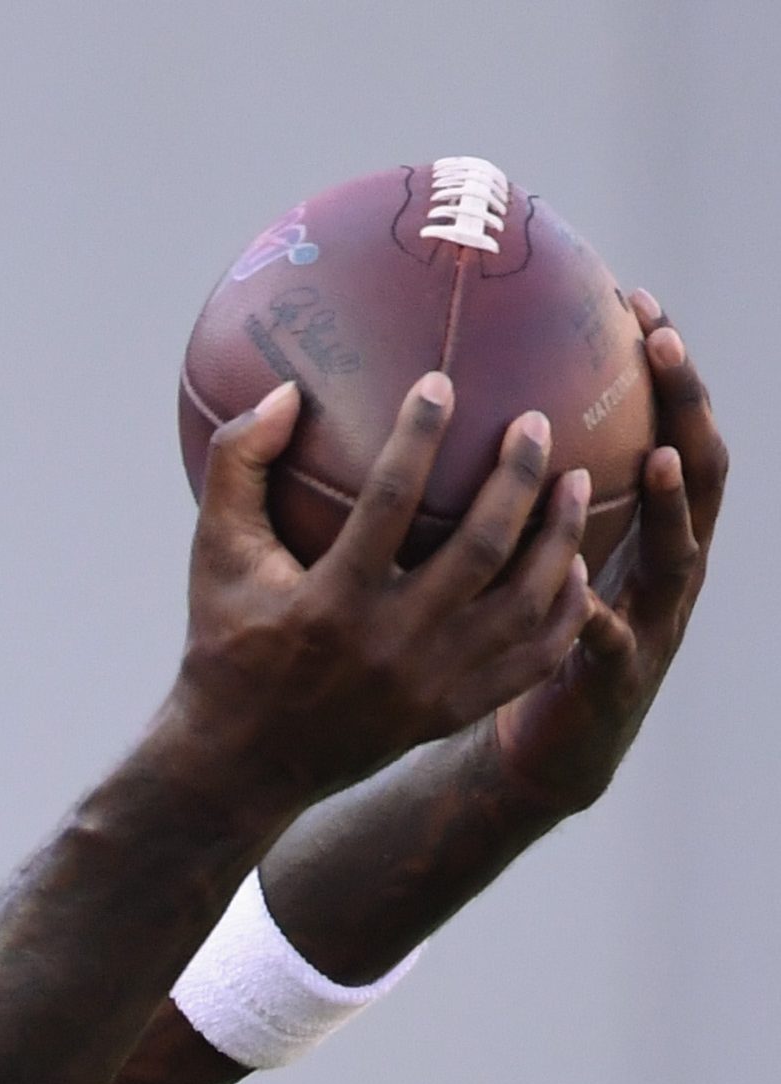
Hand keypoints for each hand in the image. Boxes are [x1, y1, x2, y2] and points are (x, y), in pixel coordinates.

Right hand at [173, 373, 595, 808]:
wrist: (242, 759)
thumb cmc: (226, 641)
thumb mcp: (214, 553)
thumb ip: (237, 465)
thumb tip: (284, 392)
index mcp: (328, 602)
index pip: (388, 502)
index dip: (418, 435)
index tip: (441, 383)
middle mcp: (388, 644)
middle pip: (480, 549)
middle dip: (517, 478)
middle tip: (534, 424)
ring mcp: (430, 684)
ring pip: (523, 604)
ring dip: (558, 537)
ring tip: (575, 483)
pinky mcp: (453, 711)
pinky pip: (533, 658)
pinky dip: (563, 610)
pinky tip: (572, 565)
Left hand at [490, 292, 726, 811]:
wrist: (546, 740)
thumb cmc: (519, 629)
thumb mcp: (517, 551)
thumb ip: (491, 486)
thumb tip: (426, 396)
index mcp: (642, 525)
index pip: (667, 427)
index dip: (662, 369)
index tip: (635, 298)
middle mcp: (664, 563)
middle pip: (701, 472)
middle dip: (687, 405)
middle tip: (661, 345)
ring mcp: (653, 620)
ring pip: (677, 553)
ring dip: (672, 504)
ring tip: (658, 458)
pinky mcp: (617, 681)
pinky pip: (612, 645)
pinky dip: (598, 619)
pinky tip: (576, 595)